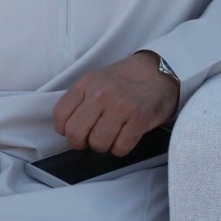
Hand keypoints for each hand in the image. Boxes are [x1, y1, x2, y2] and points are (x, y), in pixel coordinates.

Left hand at [55, 51, 180, 154]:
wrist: (160, 71)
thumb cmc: (126, 80)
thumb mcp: (97, 80)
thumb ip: (81, 100)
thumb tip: (68, 129)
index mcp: (86, 84)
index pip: (60, 116)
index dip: (65, 130)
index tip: (77, 129)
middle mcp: (101, 94)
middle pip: (75, 134)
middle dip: (81, 143)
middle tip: (91, 138)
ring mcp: (120, 107)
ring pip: (98, 143)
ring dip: (103, 146)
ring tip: (111, 136)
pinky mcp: (139, 119)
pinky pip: (120, 147)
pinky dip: (121, 148)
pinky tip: (125, 137)